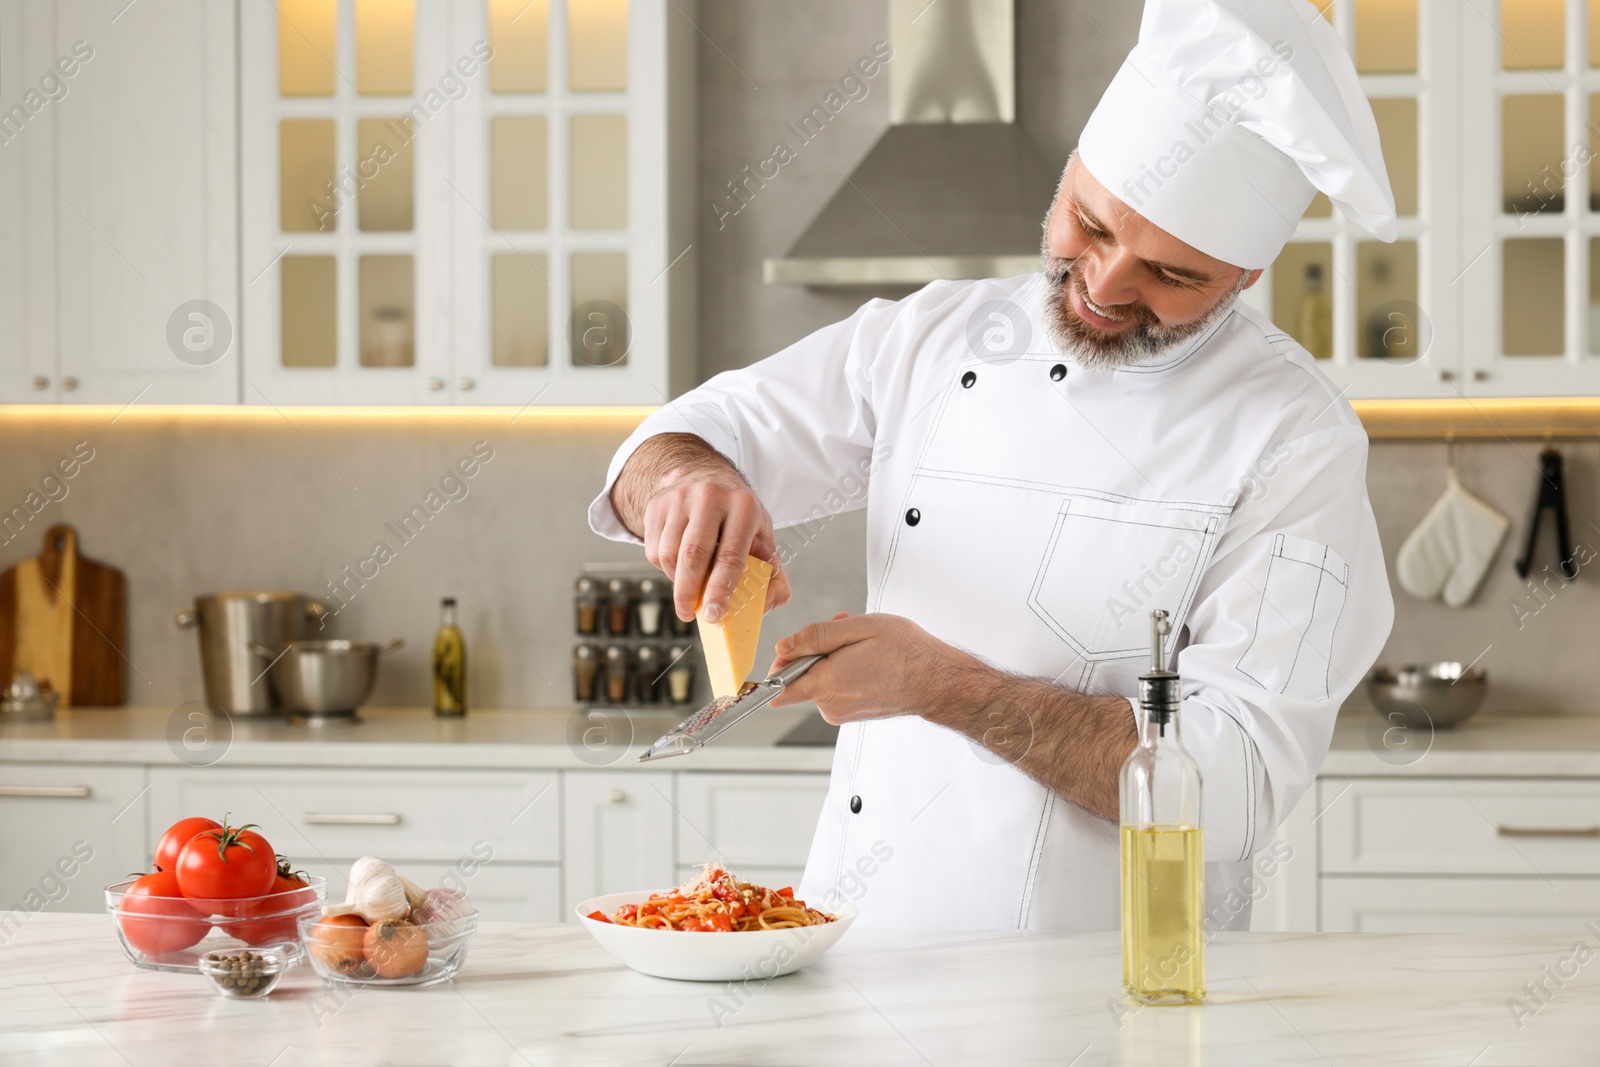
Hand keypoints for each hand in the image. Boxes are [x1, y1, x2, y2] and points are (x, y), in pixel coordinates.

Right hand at [641, 467, 790, 622]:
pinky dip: (664, 567)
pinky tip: (679, 565)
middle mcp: (710, 496)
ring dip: (676, 580)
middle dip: (689, 592)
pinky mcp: (657, 505)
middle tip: (689, 614)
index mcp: (743, 507)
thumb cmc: (739, 520)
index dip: (720, 589)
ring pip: (669, 554)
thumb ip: (774, 578)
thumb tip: (764, 607)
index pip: (730, 555)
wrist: (707, 479)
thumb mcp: (764, 539)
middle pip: (693, 555)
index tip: (713, 614)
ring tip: (689, 585)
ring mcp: (680, 498)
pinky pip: (653, 549)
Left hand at [766, 612, 977, 723]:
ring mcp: (841, 713)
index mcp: (828, 683)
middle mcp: (830, 705)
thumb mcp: (859, 628)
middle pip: (802, 674)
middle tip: (843, 632)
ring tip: (862, 646)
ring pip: (819, 679)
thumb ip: (815, 637)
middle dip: (816, 650)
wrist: (937, 681)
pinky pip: (834, 688)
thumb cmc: (906, 652)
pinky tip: (866, 660)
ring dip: (832, 659)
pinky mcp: (850, 714)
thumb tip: (783, 647)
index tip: (786, 654)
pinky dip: (843, 672)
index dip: (777, 666)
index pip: (778, 688)